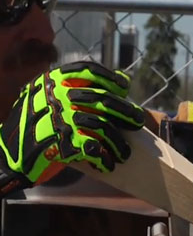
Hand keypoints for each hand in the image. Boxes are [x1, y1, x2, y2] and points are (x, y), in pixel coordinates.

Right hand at [0, 61, 143, 192]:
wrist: (7, 156)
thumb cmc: (33, 127)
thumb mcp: (47, 100)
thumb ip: (77, 90)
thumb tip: (123, 80)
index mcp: (51, 82)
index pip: (87, 71)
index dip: (109, 78)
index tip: (124, 87)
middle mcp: (56, 96)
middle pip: (102, 100)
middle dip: (124, 111)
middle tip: (137, 121)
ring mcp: (59, 118)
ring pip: (102, 126)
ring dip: (117, 143)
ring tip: (123, 153)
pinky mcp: (62, 142)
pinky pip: (94, 148)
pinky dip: (103, 158)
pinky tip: (107, 164)